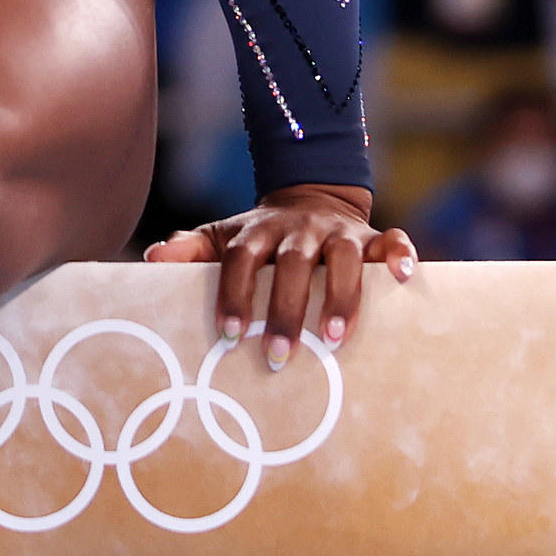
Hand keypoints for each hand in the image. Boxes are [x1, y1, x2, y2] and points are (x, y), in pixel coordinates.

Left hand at [143, 182, 416, 367]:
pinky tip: (404, 277)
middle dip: (284, 310)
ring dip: (340, 295)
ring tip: (333, 338)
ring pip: (342, 257)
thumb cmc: (260, 236)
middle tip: (278, 356)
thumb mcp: (222, 237)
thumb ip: (190, 249)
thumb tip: (151, 258)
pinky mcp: (373, 235)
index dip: (234, 295)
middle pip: (291, 264)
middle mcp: (299, 229)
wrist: (309, 199)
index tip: (230, 335)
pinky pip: (392, 238)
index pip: (240, 260)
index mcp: (259, 231)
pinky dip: (400, 254)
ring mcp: (338, 231)